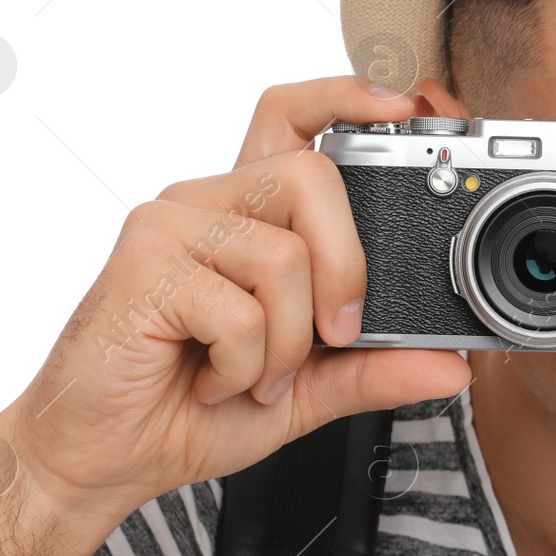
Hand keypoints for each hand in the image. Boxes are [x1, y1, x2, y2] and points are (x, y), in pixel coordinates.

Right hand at [0, 76, 471, 519]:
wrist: (102, 459)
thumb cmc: (188, 409)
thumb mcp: (307, 391)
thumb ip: (375, 368)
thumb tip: (453, 363)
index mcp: (246, 217)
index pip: (292, 117)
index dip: (348, 96)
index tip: (406, 106)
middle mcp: (208, 204)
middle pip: (312, 177)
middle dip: (347, 269)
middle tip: (334, 337)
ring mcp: (171, 226)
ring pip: (285, 256)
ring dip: (287, 344)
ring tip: (252, 374)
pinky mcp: (144, 263)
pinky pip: (242, 309)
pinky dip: (244, 366)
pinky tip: (210, 380)